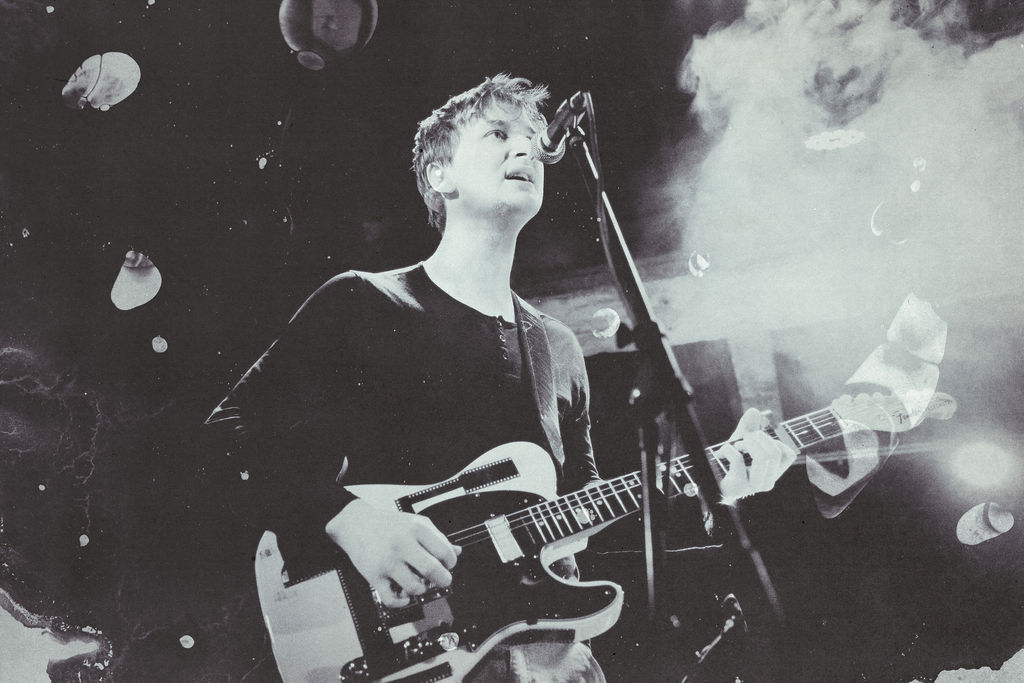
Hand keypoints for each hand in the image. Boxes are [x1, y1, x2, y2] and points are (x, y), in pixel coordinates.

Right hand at [325, 499, 460, 607]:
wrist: (356, 524)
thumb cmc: (389, 525)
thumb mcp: (416, 523)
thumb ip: (437, 537)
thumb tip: (457, 552)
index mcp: (416, 529)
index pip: (445, 552)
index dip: (451, 563)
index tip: (447, 565)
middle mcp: (402, 544)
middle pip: (433, 570)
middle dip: (443, 580)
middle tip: (441, 580)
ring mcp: (387, 561)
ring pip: (415, 588)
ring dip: (422, 589)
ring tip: (419, 582)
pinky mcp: (374, 576)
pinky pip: (393, 600)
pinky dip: (402, 603)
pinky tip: (404, 595)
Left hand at [717, 408, 795, 502]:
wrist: (713, 481)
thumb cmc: (729, 464)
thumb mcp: (741, 443)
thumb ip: (749, 428)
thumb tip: (755, 411)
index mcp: (773, 473)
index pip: (788, 454)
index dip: (774, 441)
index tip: (758, 440)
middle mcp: (767, 482)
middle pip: (775, 452)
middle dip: (758, 438)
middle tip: (745, 439)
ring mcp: (754, 486)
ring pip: (764, 457)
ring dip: (747, 444)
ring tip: (737, 445)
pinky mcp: (739, 486)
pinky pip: (738, 460)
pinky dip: (728, 449)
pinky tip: (722, 452)